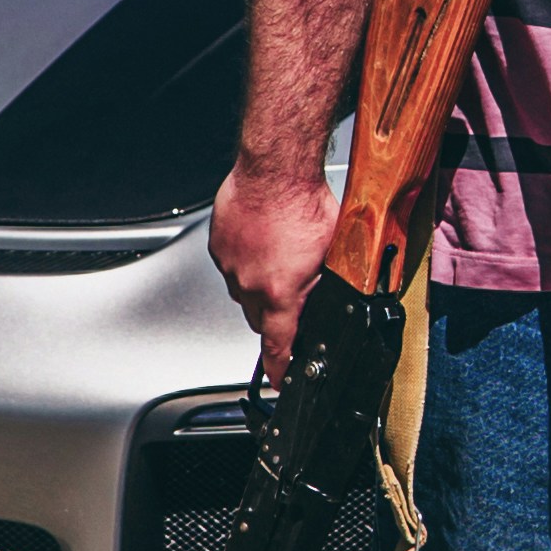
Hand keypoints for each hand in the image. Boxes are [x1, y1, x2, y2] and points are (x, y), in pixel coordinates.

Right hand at [210, 160, 339, 382]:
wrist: (275, 170)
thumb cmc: (304, 203)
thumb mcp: (332, 254)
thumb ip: (323, 284)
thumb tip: (328, 301)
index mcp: (279, 293)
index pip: (277, 345)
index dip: (280, 368)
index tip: (280, 380)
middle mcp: (249, 284)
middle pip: (258, 317)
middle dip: (273, 313)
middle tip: (289, 293)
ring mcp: (230, 264)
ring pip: (242, 289)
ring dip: (258, 282)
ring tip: (277, 255)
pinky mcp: (219, 244)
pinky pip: (231, 264)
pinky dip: (244, 259)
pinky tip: (261, 239)